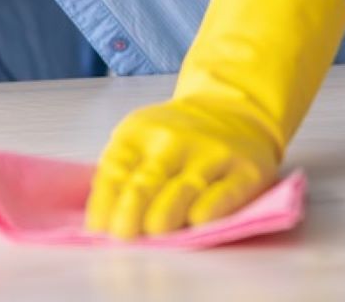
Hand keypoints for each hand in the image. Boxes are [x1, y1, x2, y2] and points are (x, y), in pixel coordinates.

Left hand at [85, 0, 344, 237]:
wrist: (235, 109)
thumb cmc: (177, 138)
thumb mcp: (141, 141)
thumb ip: (121, 175)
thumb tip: (99, 223)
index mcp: (139, 133)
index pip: (115, 170)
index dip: (104, 202)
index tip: (98, 229)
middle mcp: (174, 140)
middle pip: (146, 182)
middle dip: (130, 212)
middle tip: (122, 236)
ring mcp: (212, 155)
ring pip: (183, 190)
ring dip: (164, 214)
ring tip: (153, 232)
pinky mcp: (246, 172)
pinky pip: (225, 194)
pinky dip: (209, 209)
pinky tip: (196, 222)